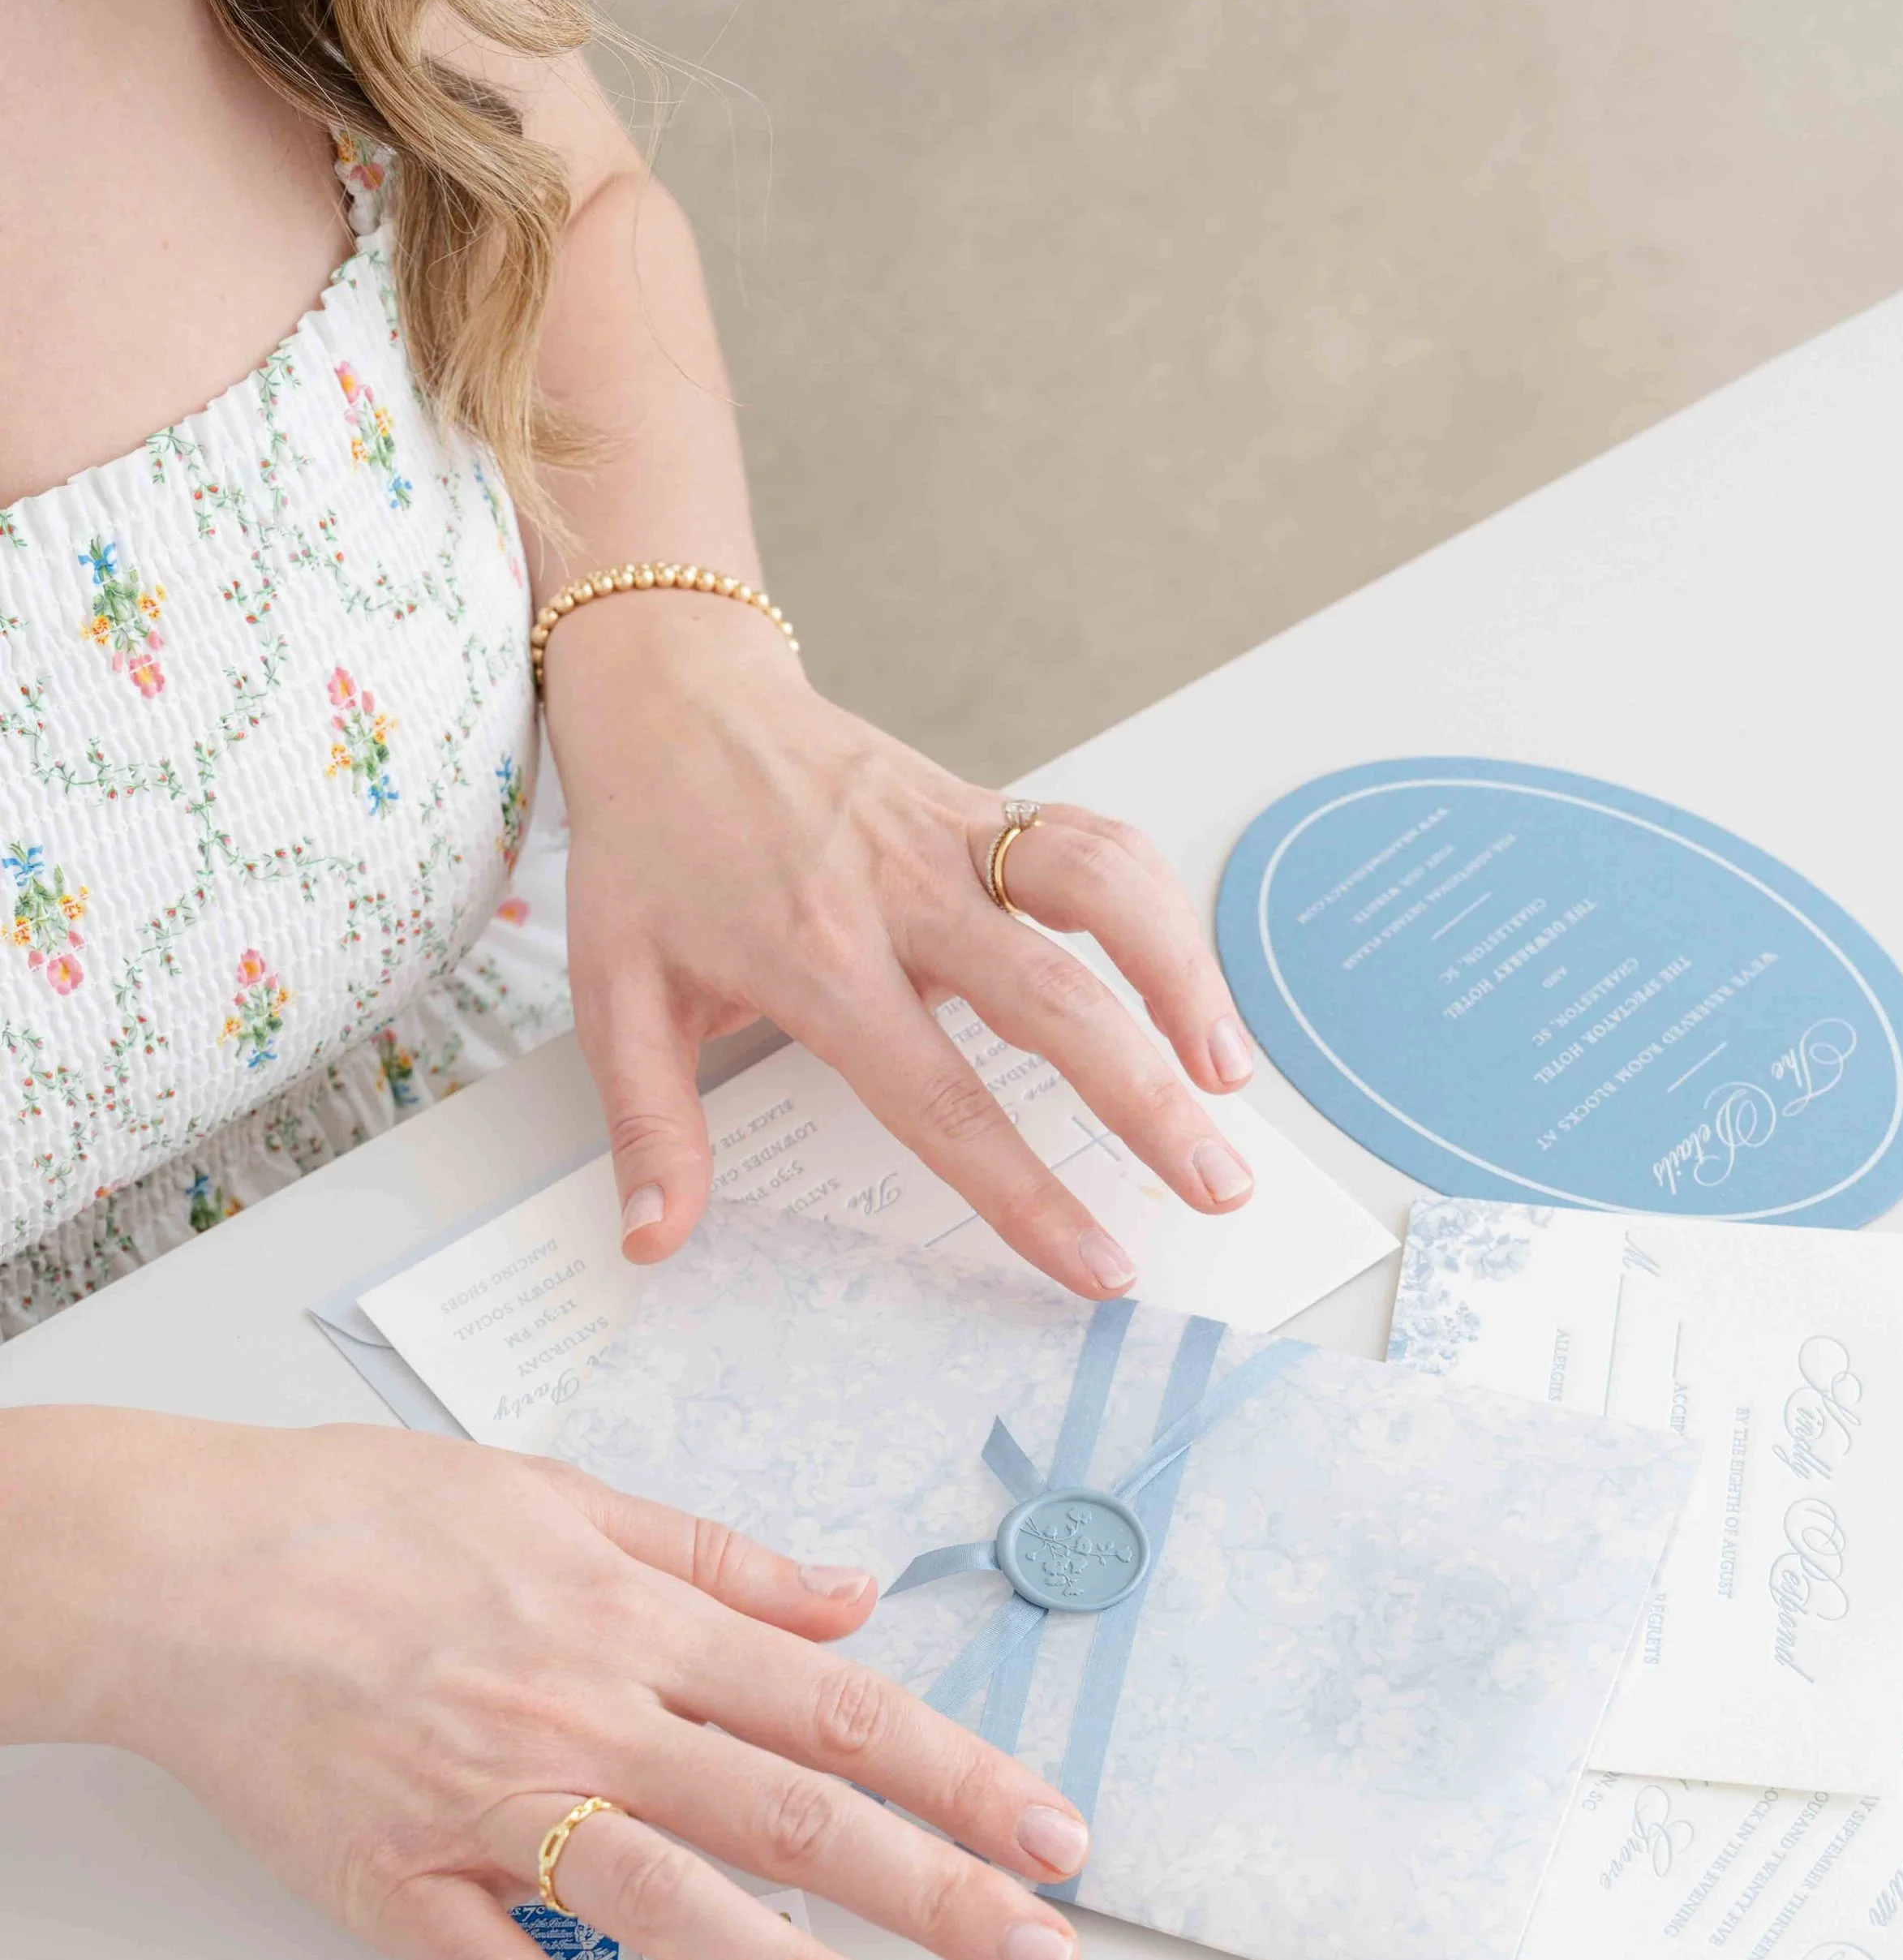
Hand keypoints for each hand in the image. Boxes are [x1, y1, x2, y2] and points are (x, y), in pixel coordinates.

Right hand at [37, 1410, 1087, 1959]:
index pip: (836, 1710)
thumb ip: (718, 1559)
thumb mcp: (561, 1494)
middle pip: (790, 1816)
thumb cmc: (364, 1515)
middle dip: (935, 1893)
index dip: (961, 1775)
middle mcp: (584, 1714)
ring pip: (672, 1910)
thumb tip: (855, 1595)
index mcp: (633, 1617)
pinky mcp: (396, 1889)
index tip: (1056, 1836)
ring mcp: (489, 1809)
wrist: (181, 1564)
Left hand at [543, 598, 1259, 1292]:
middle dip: (1149, 1104)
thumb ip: (650, 1122)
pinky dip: (1159, 905)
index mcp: (818, 961)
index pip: (943, 1100)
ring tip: (1232, 1077)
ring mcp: (954, 838)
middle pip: (1055, 1004)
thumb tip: (653, 1239)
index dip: (1028, 1191)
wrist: (672, 696)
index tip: (1097, 1263)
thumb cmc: (651, 850)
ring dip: (1183, 982)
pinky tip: (1191, 980)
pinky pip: (1096, 842)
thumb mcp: (612, 991)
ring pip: (1103, 895)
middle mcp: (902, 895)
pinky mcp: (984, 802)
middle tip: (1217, 1186)